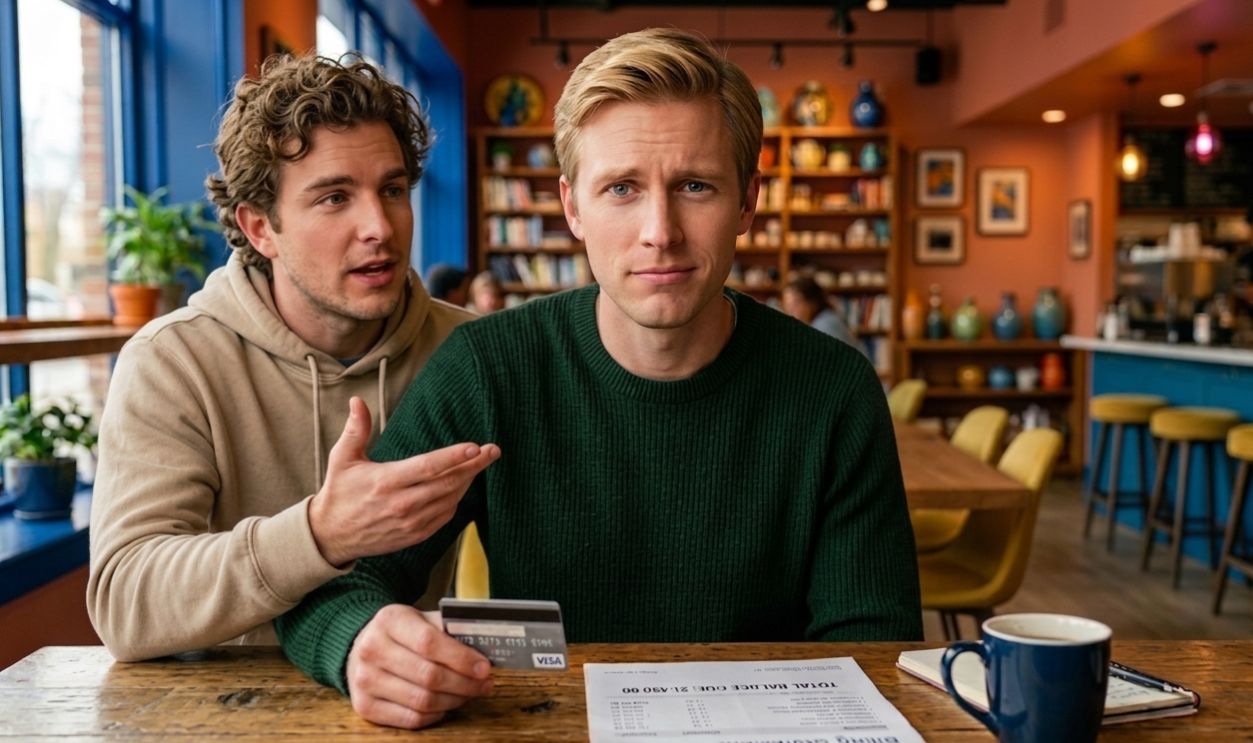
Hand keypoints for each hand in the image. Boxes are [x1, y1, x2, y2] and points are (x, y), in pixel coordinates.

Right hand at [309, 396, 499, 566]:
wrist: (332, 536)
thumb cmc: (339, 493)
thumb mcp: (342, 459)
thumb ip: (356, 429)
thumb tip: (357, 401)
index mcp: (386, 482)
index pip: (428, 467)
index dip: (454, 457)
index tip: (475, 447)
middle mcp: (402, 504)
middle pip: (448, 483)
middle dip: (474, 465)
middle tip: (493, 450)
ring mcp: (411, 522)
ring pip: (451, 499)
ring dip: (468, 481)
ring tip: (480, 463)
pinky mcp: (415, 535)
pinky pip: (445, 516)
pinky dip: (457, 499)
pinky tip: (461, 485)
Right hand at [346, 604, 493, 728]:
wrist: (361, 647)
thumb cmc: (402, 633)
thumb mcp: (421, 619)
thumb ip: (449, 630)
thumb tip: (483, 651)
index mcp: (389, 620)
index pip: (430, 643)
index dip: (461, 659)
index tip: (484, 668)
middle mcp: (372, 650)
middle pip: (428, 676)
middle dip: (465, 684)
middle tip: (484, 684)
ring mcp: (364, 680)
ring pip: (422, 701)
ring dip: (454, 700)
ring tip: (469, 694)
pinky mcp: (364, 706)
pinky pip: (411, 719)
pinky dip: (436, 715)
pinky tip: (446, 705)